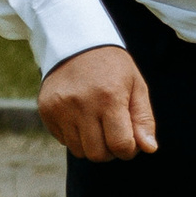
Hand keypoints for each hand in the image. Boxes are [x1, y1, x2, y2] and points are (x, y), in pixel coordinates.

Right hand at [39, 43, 157, 162]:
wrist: (77, 42)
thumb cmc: (113, 67)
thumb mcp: (136, 85)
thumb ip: (144, 118)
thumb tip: (149, 149)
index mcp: (109, 97)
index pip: (121, 145)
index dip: (129, 149)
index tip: (131, 140)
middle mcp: (82, 104)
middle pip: (98, 154)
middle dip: (110, 151)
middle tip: (114, 134)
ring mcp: (60, 108)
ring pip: (79, 151)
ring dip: (92, 145)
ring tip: (98, 124)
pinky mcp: (46, 111)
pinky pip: (63, 140)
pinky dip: (75, 136)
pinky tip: (81, 116)